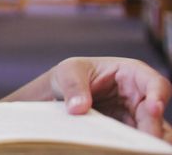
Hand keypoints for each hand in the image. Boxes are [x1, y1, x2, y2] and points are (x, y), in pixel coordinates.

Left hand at [51, 57, 171, 139]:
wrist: (60, 90)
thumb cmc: (71, 74)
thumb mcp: (68, 72)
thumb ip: (74, 86)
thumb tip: (78, 108)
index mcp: (132, 74)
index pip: (155, 83)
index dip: (158, 95)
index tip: (154, 108)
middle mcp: (139, 97)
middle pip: (155, 115)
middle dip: (153, 128)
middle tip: (144, 142)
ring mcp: (134, 117)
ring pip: (150, 132)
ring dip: (145, 142)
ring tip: (135, 149)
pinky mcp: (126, 132)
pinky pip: (134, 142)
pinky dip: (131, 147)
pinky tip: (121, 150)